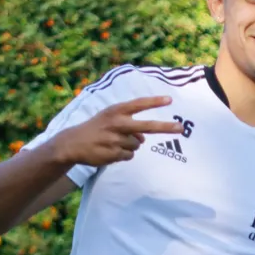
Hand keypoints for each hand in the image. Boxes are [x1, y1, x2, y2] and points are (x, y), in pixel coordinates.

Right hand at [53, 96, 184, 166]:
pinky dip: (123, 154)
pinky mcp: (114, 153)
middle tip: (180, 128)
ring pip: (137, 144)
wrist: (73, 143)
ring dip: (130, 145)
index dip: (154, 102)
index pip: (138, 104)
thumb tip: (143, 139)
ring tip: (113, 142)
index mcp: (115, 111)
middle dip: (165, 127)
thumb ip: (128, 123)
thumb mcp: (109, 119)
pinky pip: (129, 155)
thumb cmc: (96, 128)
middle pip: (147, 127)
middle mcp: (117, 124)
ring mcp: (116, 139)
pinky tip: (110, 150)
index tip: (169, 100)